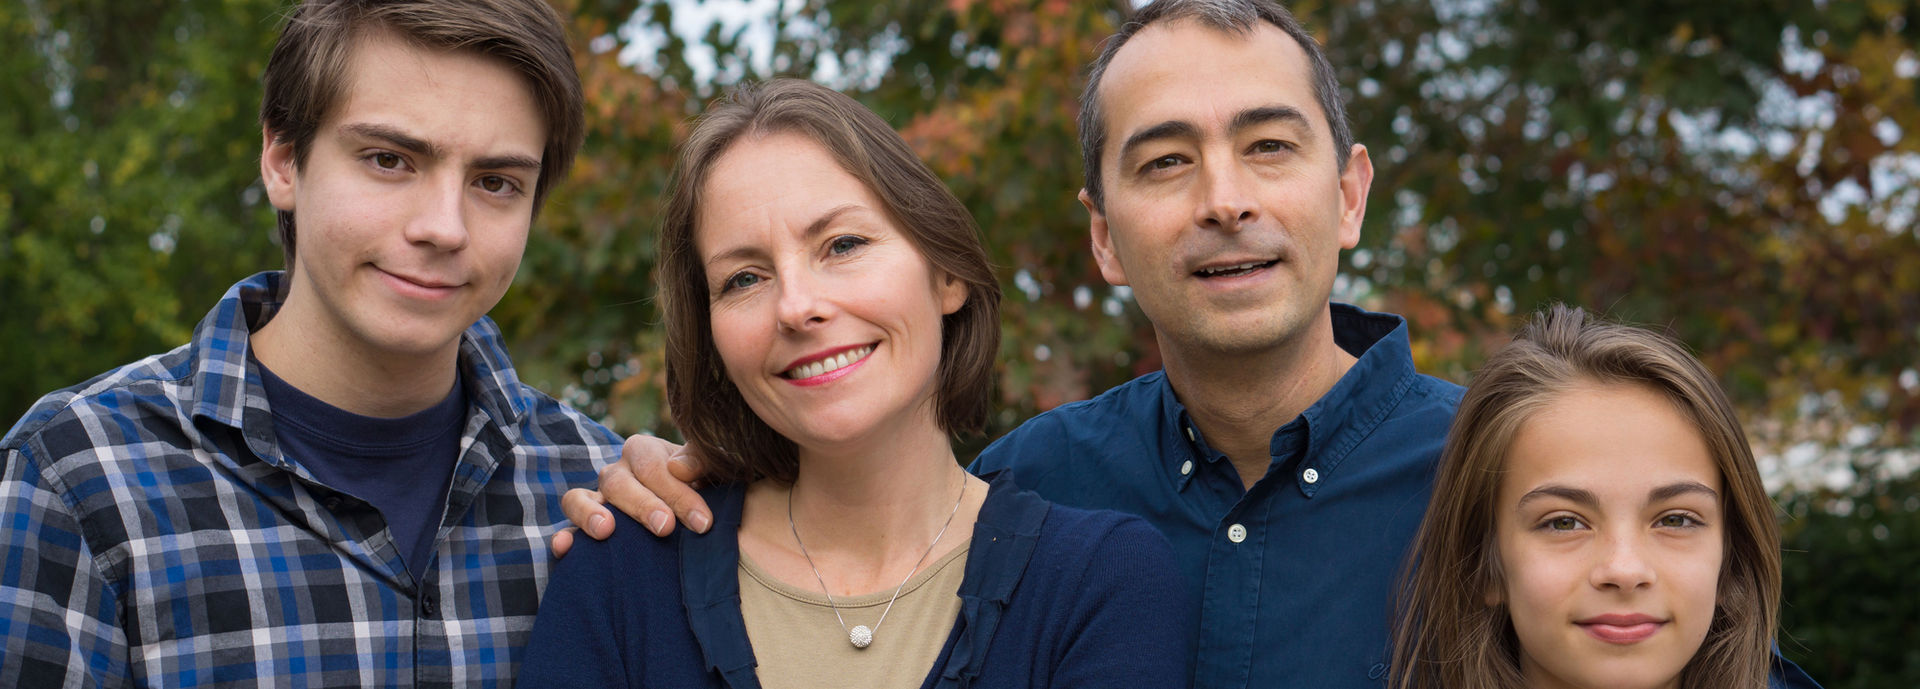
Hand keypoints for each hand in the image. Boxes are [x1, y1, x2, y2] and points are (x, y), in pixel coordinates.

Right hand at [551, 434, 713, 557]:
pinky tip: (565, 549)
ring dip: (590, 513)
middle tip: (665, 528)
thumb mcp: (712, 470)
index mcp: (644, 451)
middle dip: (643, 505)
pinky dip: (563, 538)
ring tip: (606, 531)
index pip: (653, 466)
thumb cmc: (705, 489)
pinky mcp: (584, 528)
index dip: (678, 493)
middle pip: (617, 482)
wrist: (695, 513)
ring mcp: (596, 500)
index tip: (702, 522)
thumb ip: (703, 460)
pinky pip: (566, 529)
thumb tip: (680, 468)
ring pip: (578, 498)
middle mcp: (616, 473)